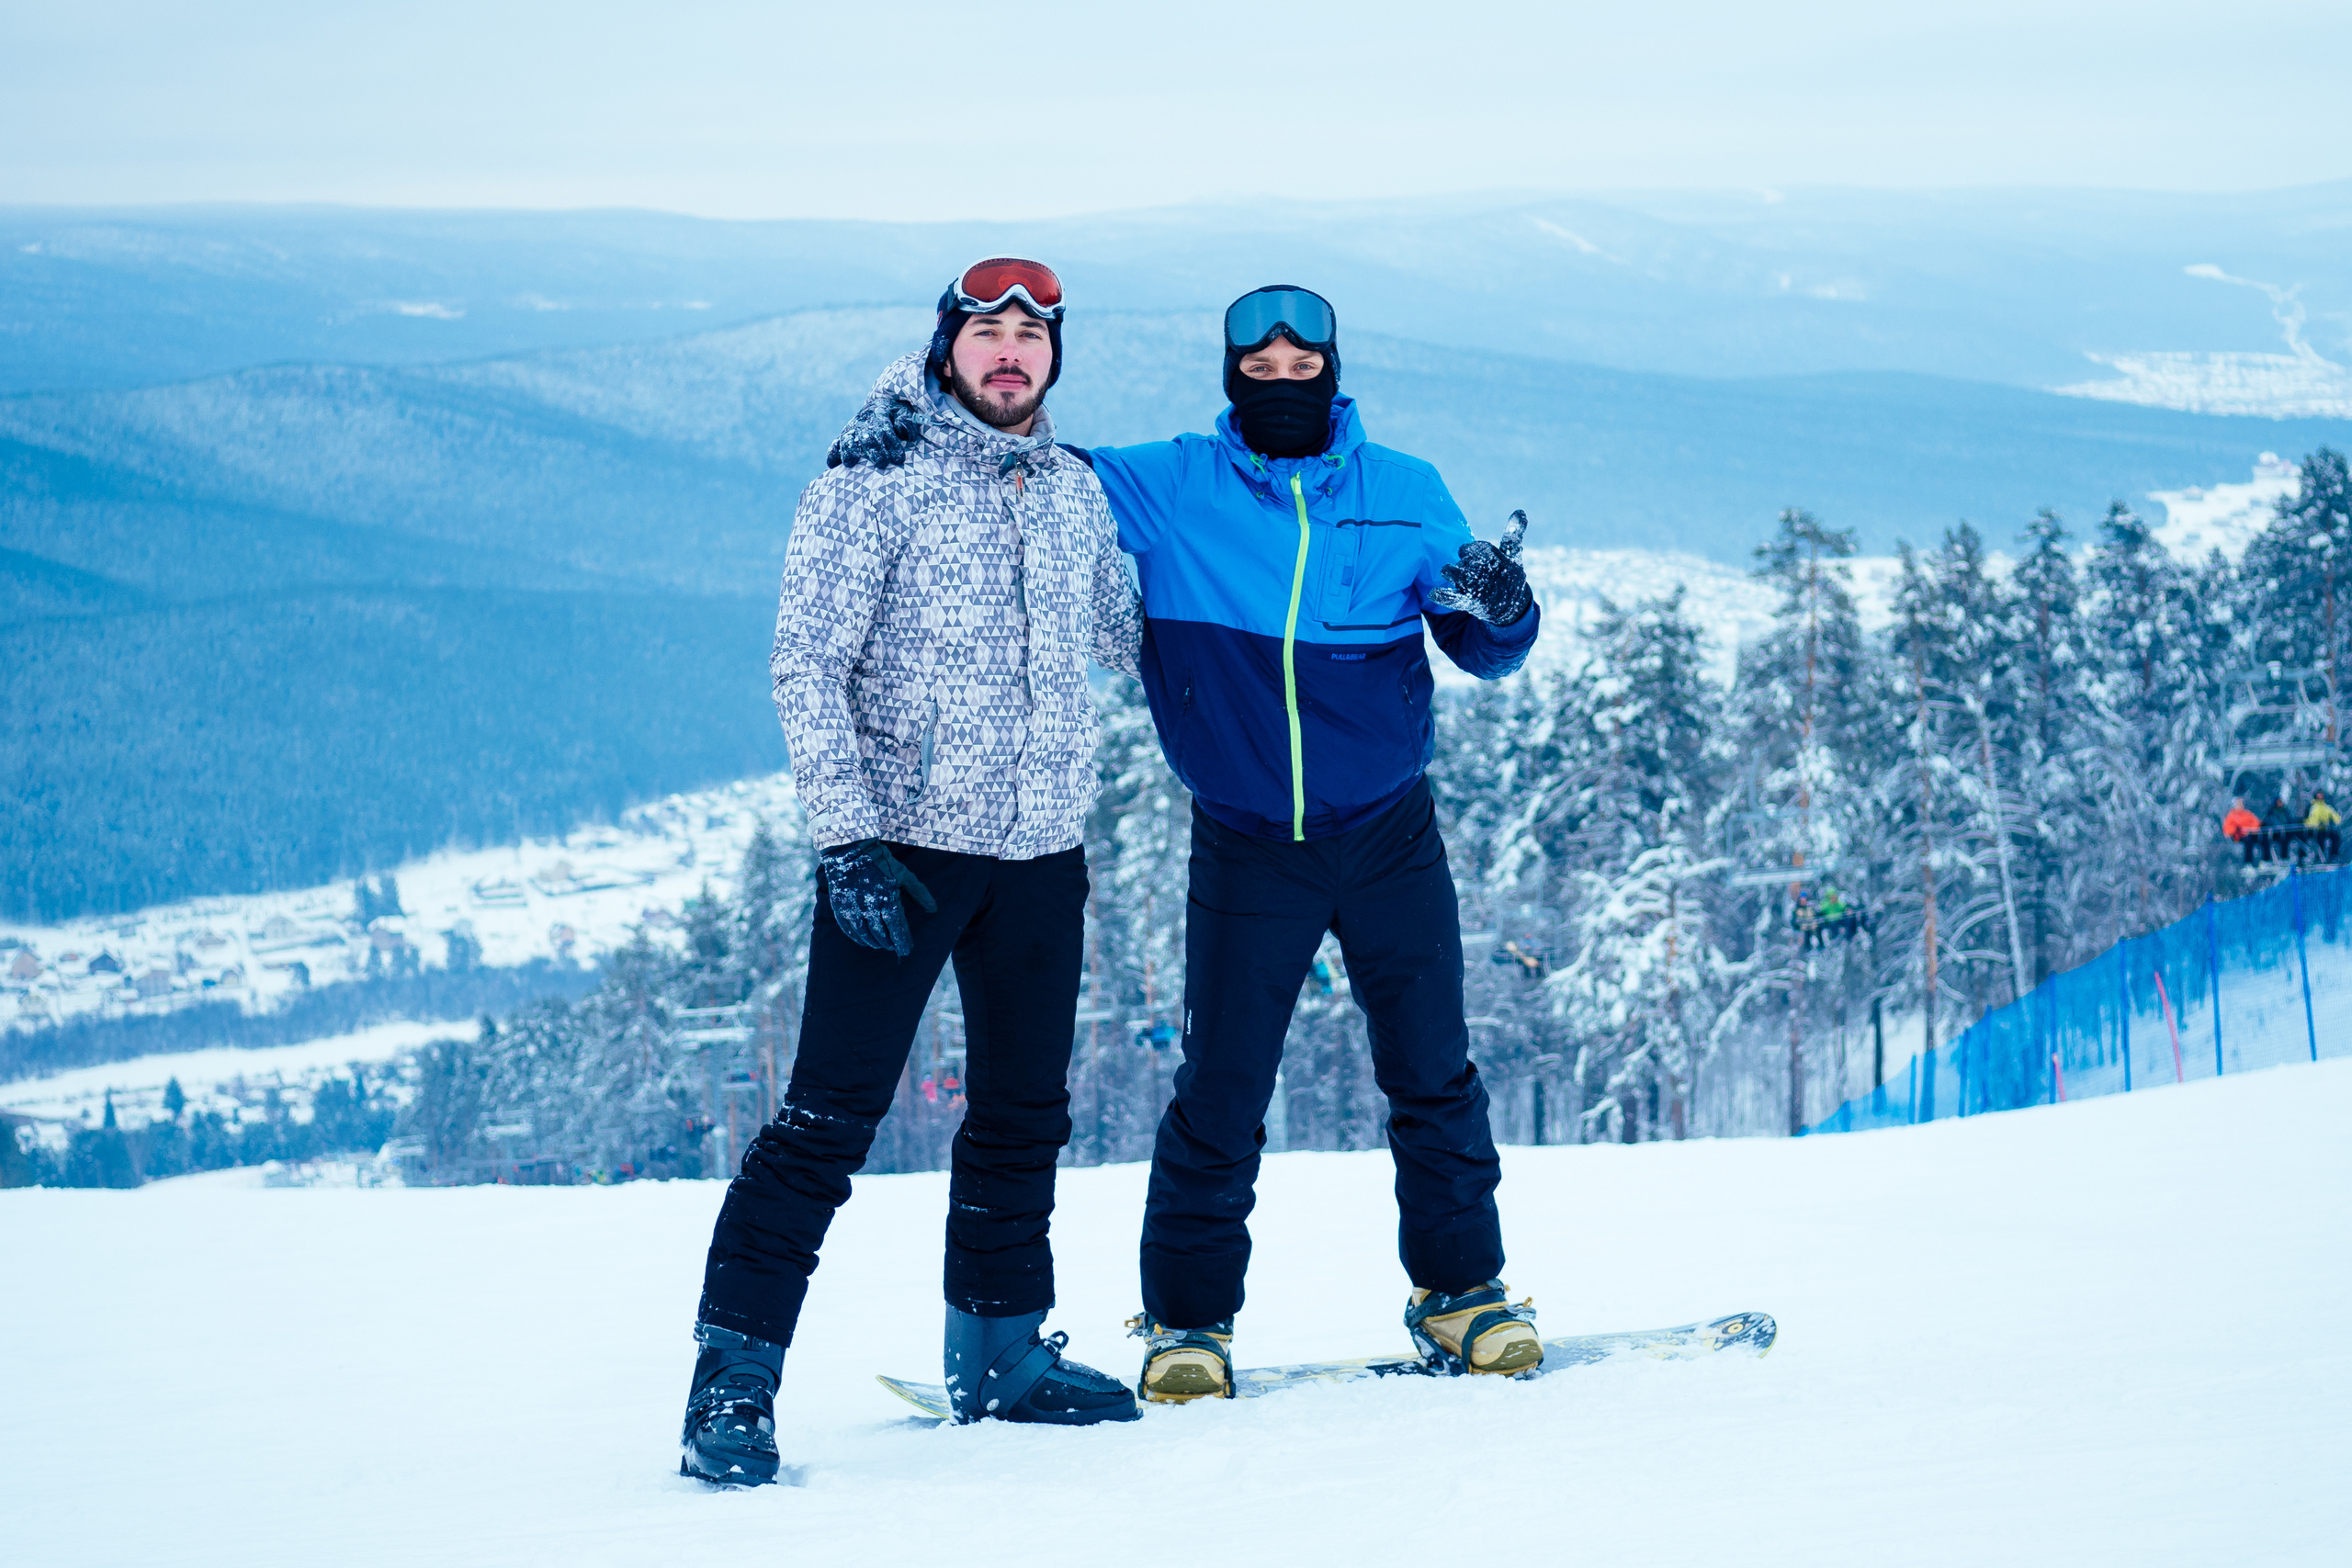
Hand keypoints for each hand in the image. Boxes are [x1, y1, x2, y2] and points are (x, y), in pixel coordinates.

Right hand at [819, 839, 937, 955]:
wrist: (850, 850)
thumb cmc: (881, 861)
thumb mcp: (904, 875)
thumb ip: (919, 893)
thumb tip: (934, 909)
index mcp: (888, 900)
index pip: (897, 929)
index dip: (902, 941)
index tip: (907, 949)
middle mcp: (870, 908)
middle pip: (881, 934)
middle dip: (889, 943)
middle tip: (894, 947)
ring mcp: (854, 909)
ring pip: (865, 934)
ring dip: (874, 942)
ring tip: (880, 945)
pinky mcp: (841, 907)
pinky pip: (848, 929)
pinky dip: (856, 937)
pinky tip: (862, 940)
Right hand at [826, 392, 926, 470]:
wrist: (879, 406)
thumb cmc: (895, 415)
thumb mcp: (904, 413)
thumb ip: (907, 422)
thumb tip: (904, 432)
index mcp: (880, 416)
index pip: (886, 432)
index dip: (893, 445)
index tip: (899, 459)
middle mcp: (863, 423)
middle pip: (867, 437)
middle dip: (874, 451)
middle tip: (882, 464)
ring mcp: (851, 430)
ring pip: (847, 439)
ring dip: (848, 451)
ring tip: (850, 463)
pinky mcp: (843, 437)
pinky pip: (835, 444)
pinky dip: (832, 453)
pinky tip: (832, 464)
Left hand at [1431, 509, 1531, 625]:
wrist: (1510, 608)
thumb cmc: (1509, 576)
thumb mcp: (1514, 555)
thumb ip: (1513, 534)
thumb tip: (1520, 510)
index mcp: (1498, 559)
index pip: (1477, 547)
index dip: (1470, 549)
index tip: (1469, 552)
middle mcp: (1488, 574)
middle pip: (1465, 560)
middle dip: (1463, 561)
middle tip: (1467, 566)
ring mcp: (1478, 588)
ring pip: (1456, 574)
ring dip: (1449, 571)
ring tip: (1449, 571)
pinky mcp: (1470, 602)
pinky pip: (1453, 598)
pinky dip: (1442, 596)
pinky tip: (1432, 592)